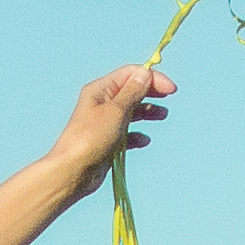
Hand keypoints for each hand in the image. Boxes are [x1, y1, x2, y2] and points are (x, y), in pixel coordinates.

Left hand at [44, 62, 173, 192]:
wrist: (73, 170)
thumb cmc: (91, 138)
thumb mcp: (116, 111)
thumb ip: (132, 92)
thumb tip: (145, 73)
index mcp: (101, 90)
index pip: (131, 74)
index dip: (152, 78)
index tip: (170, 90)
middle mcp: (102, 103)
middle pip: (132, 90)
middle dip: (151, 92)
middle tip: (168, 98)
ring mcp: (105, 123)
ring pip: (131, 111)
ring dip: (147, 112)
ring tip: (162, 116)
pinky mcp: (108, 141)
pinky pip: (127, 133)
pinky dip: (137, 135)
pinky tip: (143, 140)